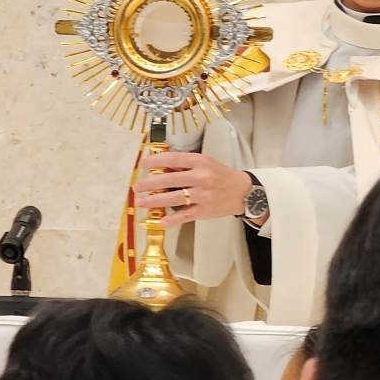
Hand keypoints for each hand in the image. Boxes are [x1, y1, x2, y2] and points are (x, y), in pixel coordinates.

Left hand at [133, 152, 253, 228]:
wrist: (243, 191)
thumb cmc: (220, 175)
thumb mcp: (205, 163)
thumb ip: (184, 165)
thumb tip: (161, 167)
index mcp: (200, 162)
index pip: (173, 158)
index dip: (155, 160)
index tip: (143, 164)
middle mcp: (201, 177)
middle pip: (170, 179)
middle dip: (150, 183)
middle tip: (137, 187)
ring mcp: (202, 195)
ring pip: (174, 197)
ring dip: (154, 200)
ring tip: (140, 202)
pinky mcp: (204, 211)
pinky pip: (185, 215)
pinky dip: (173, 219)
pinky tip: (161, 221)